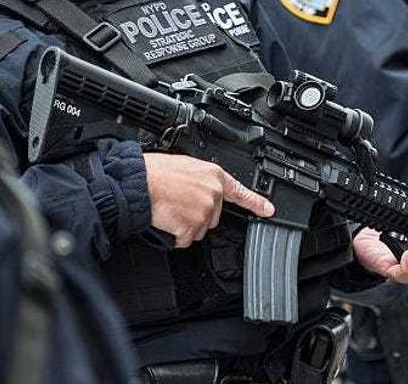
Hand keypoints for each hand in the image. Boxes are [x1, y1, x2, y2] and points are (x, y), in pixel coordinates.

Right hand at [143, 153, 273, 247]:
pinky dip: (175, 235)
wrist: (139, 183)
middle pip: (213, 216)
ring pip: (199, 229)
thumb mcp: (186, 166)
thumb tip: (202, 188)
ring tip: (170, 208)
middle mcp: (213, 193)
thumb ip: (201, 179)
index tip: (269, 210)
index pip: (241, 192)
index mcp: (213, 175)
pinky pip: (185, 240)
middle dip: (198, 214)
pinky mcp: (192, 228)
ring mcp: (204, 212)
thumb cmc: (155, 172)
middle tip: (179, 203)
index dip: (256, 202)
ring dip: (185, 225)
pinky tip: (167, 220)